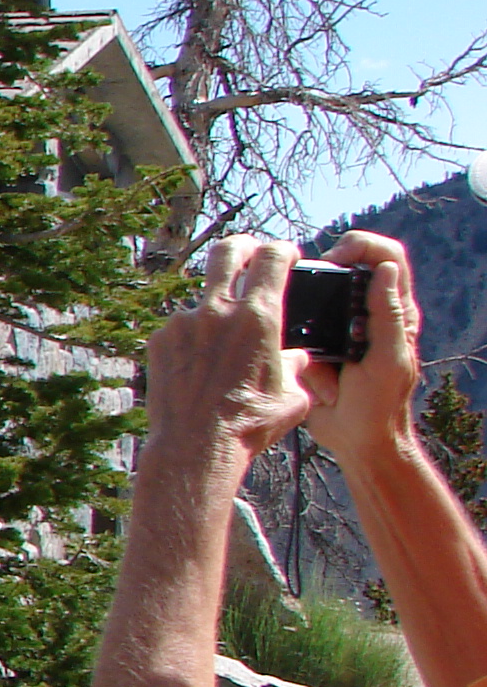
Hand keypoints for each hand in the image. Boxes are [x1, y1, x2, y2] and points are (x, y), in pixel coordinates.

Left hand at [144, 237, 311, 468]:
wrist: (196, 447)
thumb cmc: (250, 425)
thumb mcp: (293, 395)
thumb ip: (296, 365)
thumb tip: (297, 356)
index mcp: (259, 318)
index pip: (273, 259)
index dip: (283, 250)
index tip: (287, 254)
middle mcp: (218, 312)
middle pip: (227, 253)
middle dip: (242, 246)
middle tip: (250, 251)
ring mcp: (184, 323)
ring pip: (203, 302)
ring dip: (215, 315)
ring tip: (220, 354)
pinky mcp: (160, 340)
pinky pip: (181, 329)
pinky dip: (193, 341)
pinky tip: (197, 369)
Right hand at [298, 231, 421, 467]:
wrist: (355, 440)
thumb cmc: (380, 404)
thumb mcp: (388, 359)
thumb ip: (388, 314)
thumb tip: (385, 269)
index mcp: (394, 311)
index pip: (386, 257)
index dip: (362, 246)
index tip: (336, 259)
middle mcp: (366, 313)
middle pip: (346, 267)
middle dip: (325, 273)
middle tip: (311, 286)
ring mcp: (338, 328)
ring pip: (315, 296)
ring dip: (306, 309)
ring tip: (306, 332)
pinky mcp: (313, 344)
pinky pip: (296, 327)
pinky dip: (292, 335)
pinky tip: (295, 350)